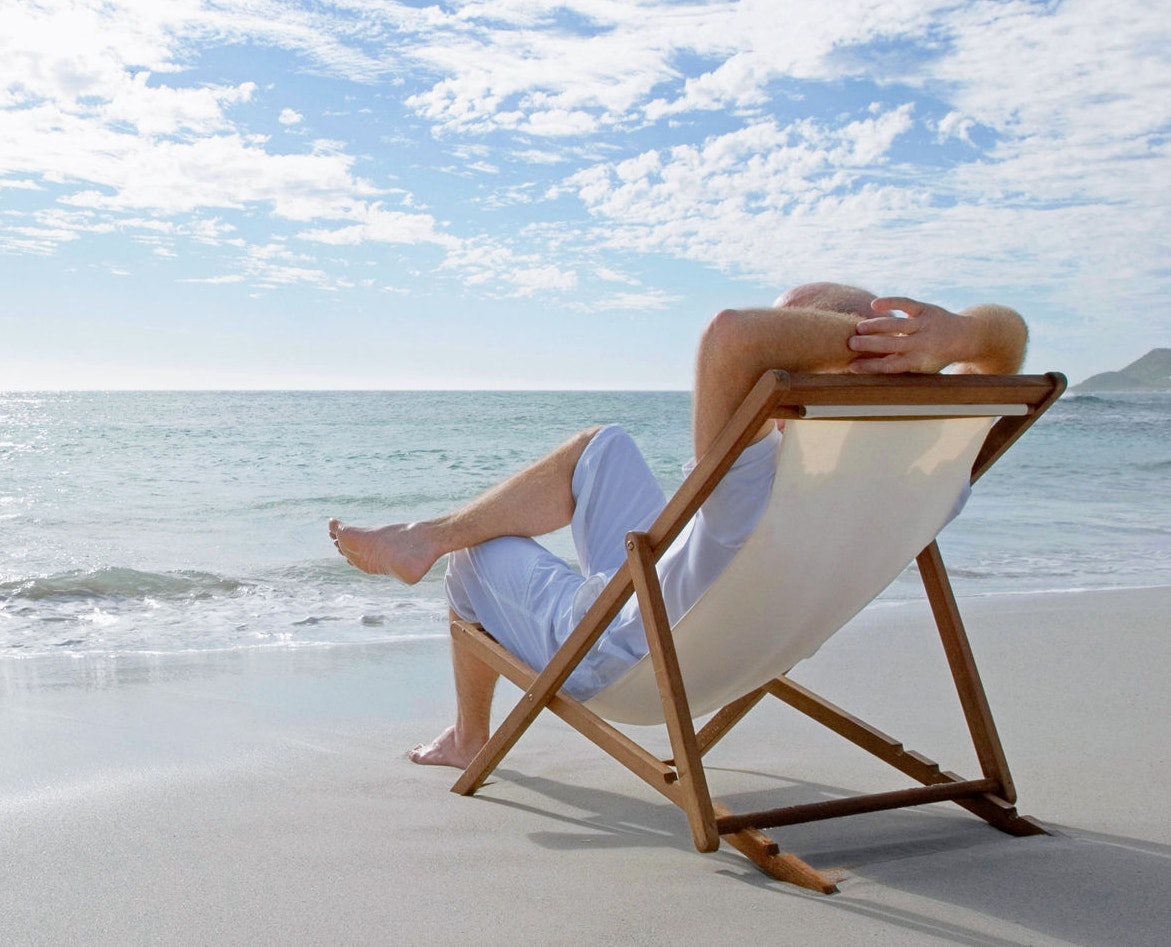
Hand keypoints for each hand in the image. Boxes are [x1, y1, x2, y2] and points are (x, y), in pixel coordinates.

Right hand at [847, 296, 968, 373]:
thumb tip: (863, 369)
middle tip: (850, 343)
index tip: (851, 366)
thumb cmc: (934, 357)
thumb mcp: (920, 368)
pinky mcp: (926, 309)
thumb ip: (896, 366)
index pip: (890, 366)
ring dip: (876, 325)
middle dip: (869, 344)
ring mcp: (925, 325)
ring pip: (896, 324)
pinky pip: (906, 304)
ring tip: (858, 327)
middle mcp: (922, 343)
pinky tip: (874, 304)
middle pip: (891, 344)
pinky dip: (891, 301)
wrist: (965, 338)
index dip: (870, 366)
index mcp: (918, 362)